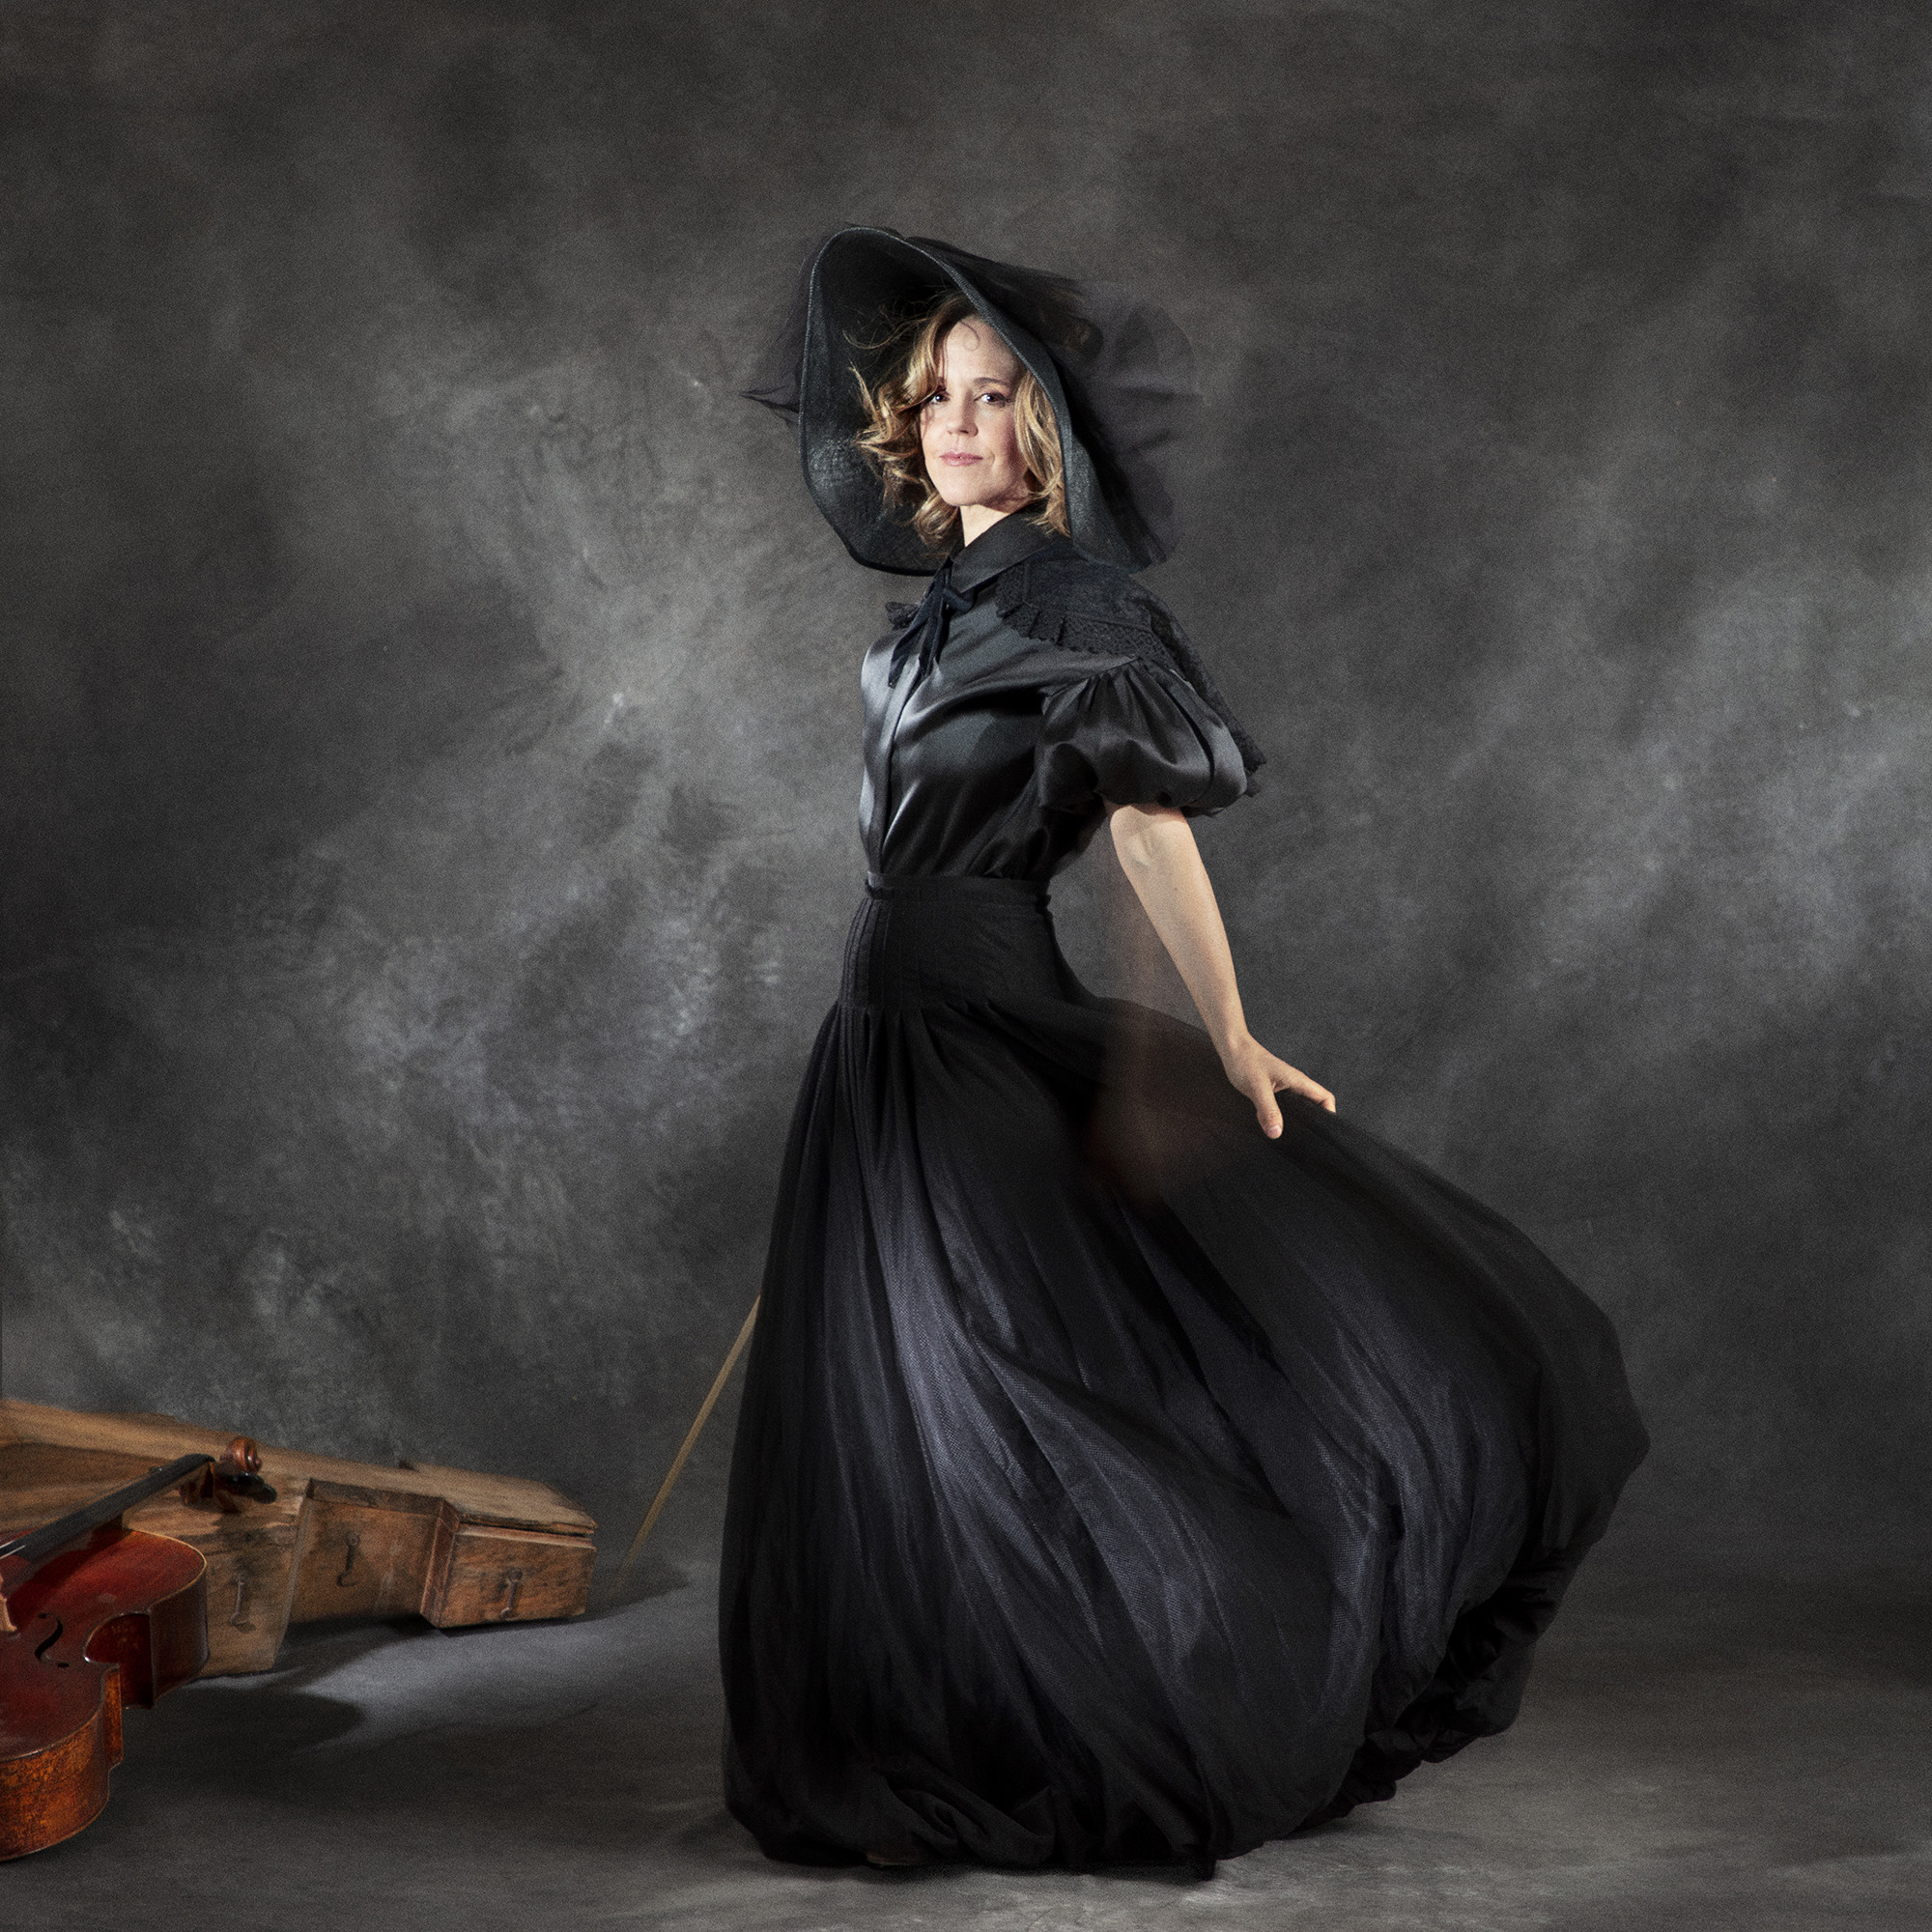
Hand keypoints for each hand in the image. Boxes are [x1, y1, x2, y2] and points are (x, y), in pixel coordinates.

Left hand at [1218, 1034, 1335, 1135]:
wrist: (1232, 1048)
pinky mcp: (1272, 1090)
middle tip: (1306, 1139)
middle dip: (1314, 1122)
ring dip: (1297, 1120)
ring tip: (1291, 1137)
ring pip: (1299, 1107)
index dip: (1329, 1114)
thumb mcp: (1257, 1087)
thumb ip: (1268, 1110)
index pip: (1325, 1097)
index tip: (1322, 1132)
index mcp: (1298, 1081)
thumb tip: (1277, 1133)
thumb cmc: (1245, 1061)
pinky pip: (1284, 1106)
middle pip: (1315, 1105)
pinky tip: (1272, 1126)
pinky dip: (1282, 1117)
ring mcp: (1284, 1087)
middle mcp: (1294, 1084)